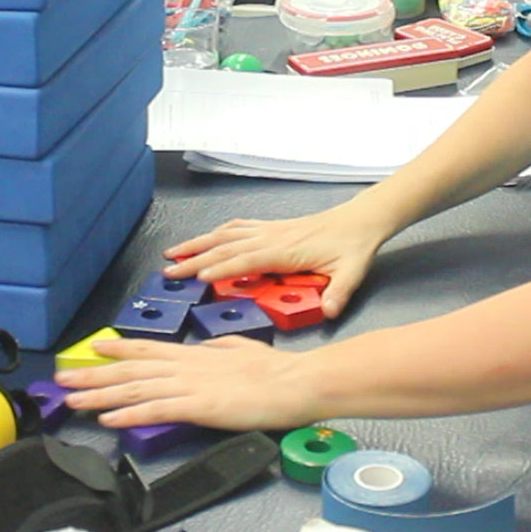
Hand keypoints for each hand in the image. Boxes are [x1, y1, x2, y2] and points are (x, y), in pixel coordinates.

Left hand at [56, 336, 321, 430]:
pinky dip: (128, 414)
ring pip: (134, 388)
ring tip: (72, 399)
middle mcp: (184, 366)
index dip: (117, 348)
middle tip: (63, 378)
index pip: (147, 348)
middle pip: (130, 370)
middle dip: (94, 374)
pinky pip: (155, 410)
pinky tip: (108, 419)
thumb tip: (206, 348)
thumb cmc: (275, 370)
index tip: (94, 346)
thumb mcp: (241, 349)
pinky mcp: (197, 406)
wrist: (294, 383)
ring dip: (99, 394)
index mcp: (194, 354)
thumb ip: (220, 349)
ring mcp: (189, 385)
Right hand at [162, 201, 391, 317]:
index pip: (245, 260)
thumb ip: (338, 293)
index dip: (220, 268)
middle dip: (194, 258)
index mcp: (285, 250)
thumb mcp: (351, 273)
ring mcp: (269, 229)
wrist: (361, 219)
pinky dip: (218, 232)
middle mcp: (271, 237)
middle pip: (224, 246)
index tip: (197, 278)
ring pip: (225, 234)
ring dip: (198, 243)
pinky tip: (208, 237)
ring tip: (174, 252)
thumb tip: (329, 311)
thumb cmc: (354, 245)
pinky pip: (238, 227)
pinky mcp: (272, 226)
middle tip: (169, 270)